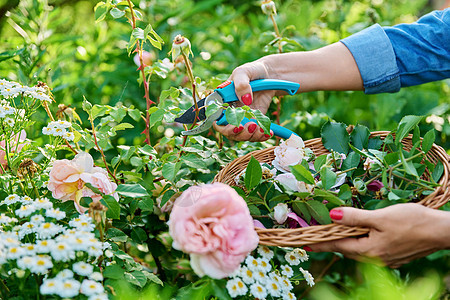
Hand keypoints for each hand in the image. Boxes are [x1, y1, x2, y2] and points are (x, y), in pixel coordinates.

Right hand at [213, 59, 276, 141]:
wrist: (270, 74)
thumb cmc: (252, 71)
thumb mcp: (244, 72)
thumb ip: (241, 83)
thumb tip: (245, 100)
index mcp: (223, 101)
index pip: (217, 119)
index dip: (224, 126)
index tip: (236, 125)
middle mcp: (230, 112)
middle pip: (229, 131)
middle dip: (239, 134)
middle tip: (251, 126)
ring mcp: (243, 118)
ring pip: (242, 135)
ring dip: (251, 136)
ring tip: (261, 129)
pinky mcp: (255, 121)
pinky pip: (255, 133)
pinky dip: (261, 135)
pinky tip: (268, 132)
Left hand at [309, 203, 449, 267]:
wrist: (442, 232)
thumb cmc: (412, 222)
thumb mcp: (380, 217)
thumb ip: (355, 218)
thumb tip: (332, 216)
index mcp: (369, 250)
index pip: (337, 245)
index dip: (319, 243)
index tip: (303, 244)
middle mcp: (375, 258)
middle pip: (346, 248)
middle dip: (330, 242)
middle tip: (314, 236)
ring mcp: (385, 259)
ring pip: (358, 249)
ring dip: (345, 241)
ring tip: (333, 233)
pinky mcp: (393, 255)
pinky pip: (369, 249)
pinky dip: (359, 241)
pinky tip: (359, 234)